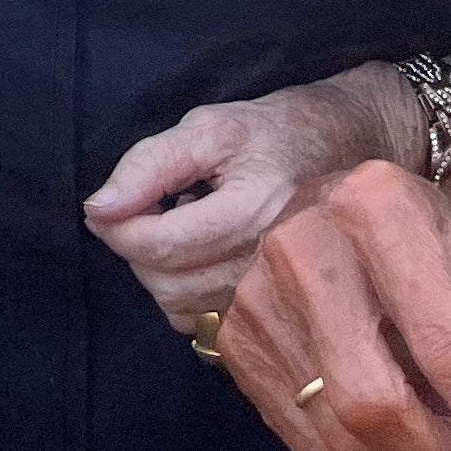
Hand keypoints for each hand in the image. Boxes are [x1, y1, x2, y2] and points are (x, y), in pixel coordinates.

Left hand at [82, 68, 419, 327]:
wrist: (352, 150)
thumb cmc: (280, 131)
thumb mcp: (213, 126)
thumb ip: (150, 164)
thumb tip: (99, 207)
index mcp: (254, 213)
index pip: (161, 245)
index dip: (117, 226)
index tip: (105, 205)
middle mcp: (268, 265)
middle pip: (166, 282)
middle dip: (135, 246)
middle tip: (144, 207)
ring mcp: (275, 297)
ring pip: (180, 309)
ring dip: (158, 271)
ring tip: (179, 225)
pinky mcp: (275, 312)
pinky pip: (204, 324)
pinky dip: (182, 294)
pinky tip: (198, 255)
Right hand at [221, 158, 450, 450]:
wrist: (328, 209)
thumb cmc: (412, 240)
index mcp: (377, 209)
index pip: (445, 344)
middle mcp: (303, 245)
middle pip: (373, 402)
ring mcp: (258, 294)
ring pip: (338, 435)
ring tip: (418, 419)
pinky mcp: (236, 338)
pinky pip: (305, 441)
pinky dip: (354, 450)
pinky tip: (369, 408)